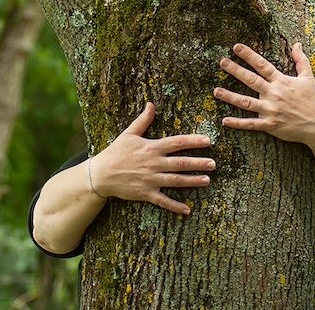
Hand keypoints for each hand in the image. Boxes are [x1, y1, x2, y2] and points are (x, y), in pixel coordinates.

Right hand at [91, 102, 215, 214]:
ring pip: (176, 180)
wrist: (100, 174)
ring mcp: (150, 180)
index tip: (208, 141)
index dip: (193, 141)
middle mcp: (154, 163)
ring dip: (192, 181)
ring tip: (207, 180)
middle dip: (198, 163)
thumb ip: (143, 120)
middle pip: (180, 163)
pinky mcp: (146, 193)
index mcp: (151, 148)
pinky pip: (163, 201)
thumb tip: (151, 104)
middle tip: (214, 163)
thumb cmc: (115, 152)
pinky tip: (187, 210)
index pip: (177, 143)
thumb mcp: (128, 134)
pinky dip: (175, 206)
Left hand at [213, 42, 314, 144]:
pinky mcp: (269, 124)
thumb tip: (297, 44)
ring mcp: (270, 110)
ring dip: (230, 96)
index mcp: (281, 81)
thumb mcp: (308, 78)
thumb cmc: (312, 100)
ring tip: (216, 91)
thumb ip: (301, 60)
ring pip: (246, 102)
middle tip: (222, 62)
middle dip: (235, 70)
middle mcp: (274, 94)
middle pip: (251, 80)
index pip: (262, 65)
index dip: (249, 55)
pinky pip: (251, 124)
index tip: (236, 47)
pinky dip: (237, 123)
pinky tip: (224, 121)